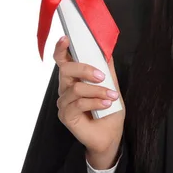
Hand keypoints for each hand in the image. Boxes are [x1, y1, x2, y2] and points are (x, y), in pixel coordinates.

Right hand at [54, 36, 124, 168]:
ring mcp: (63, 103)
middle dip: (85, 69)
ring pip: (76, 88)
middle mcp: (65, 89)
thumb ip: (106, 69)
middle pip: (66, 70)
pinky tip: (106, 104)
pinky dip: (95, 101)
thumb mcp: (111, 85)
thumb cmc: (109, 109)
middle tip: (102, 76)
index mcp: (74, 79)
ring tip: (111, 96)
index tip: (66, 38)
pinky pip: (78, 104)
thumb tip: (106, 50)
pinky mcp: (65, 116)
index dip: (61, 49)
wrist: (110, 134)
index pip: (63, 61)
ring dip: (97, 90)